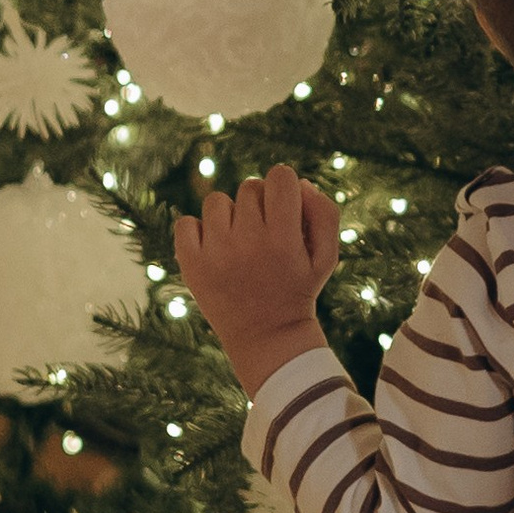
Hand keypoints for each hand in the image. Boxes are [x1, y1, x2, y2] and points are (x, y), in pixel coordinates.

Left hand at [172, 165, 341, 396]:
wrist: (266, 336)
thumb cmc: (298, 289)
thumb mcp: (327, 256)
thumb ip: (324, 212)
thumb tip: (301, 181)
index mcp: (284, 236)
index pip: (280, 176)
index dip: (284, 186)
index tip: (284, 207)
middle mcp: (248, 240)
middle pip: (249, 186)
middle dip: (259, 204)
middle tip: (265, 235)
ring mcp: (215, 251)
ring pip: (217, 200)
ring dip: (230, 216)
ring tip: (239, 244)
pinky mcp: (191, 263)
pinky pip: (185, 223)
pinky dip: (197, 231)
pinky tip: (215, 250)